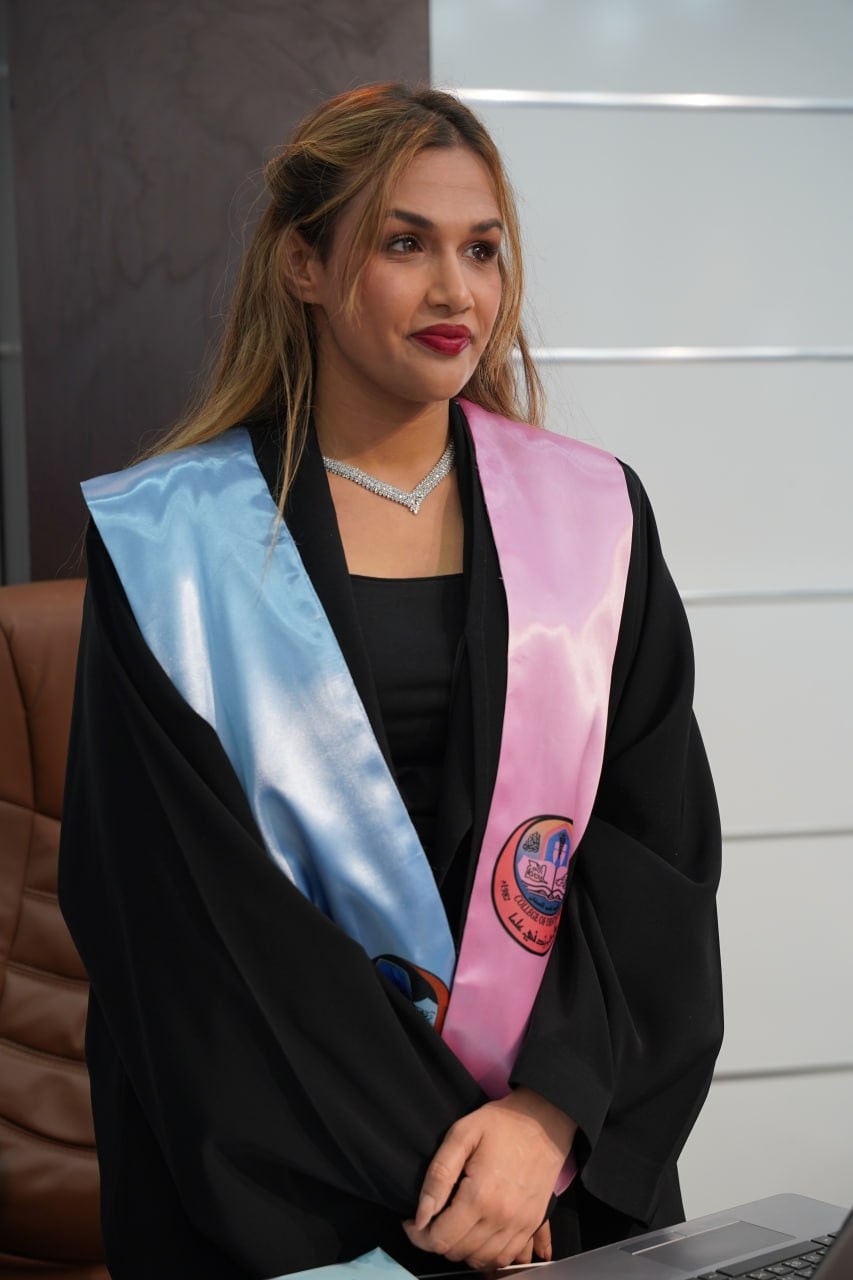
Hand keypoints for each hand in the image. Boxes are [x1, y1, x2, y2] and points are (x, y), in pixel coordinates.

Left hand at [403, 1088, 575, 1269]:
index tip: (412, 1223)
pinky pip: (506, 1259)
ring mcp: (520, 1225)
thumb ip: (438, 1176)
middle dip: (438, 1241)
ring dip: (462, 1250)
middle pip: (459, 1253)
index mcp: (480, 1197)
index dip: (419, 1236)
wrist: (544, 1121)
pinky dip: (487, 1256)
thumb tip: (421, 1215)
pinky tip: (478, 1237)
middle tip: (433, 1218)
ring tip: (454, 1226)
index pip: (441, 1239)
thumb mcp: (461, 1135)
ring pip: (481, 1261)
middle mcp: (502, 1219)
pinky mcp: (531, 1225)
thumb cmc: (502, 1124)